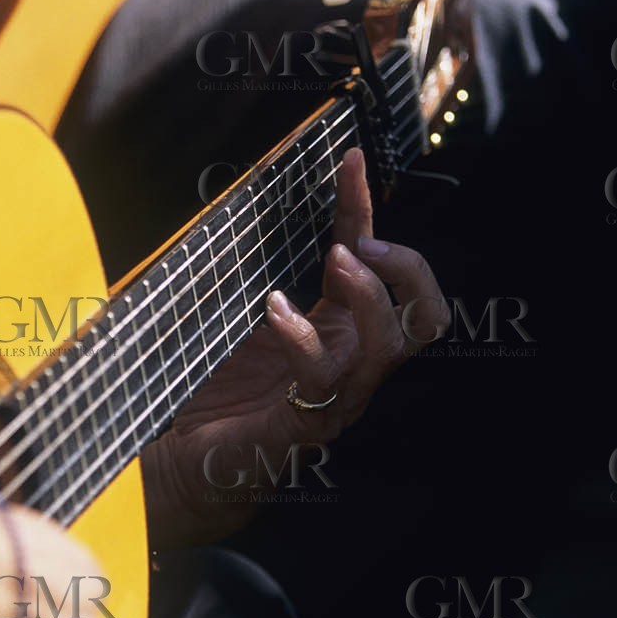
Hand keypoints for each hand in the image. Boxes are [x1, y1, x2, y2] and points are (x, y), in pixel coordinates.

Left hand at [142, 148, 447, 543]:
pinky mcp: (304, 423)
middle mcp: (354, 363)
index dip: (368, 208)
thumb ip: (280, 273)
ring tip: (337, 262)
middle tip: (364, 243)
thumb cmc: (224, 388)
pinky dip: (305, 337)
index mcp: (346, 331)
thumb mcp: (258, 314)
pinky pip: (325, 379)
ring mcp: (336, 396)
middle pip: (426, 316)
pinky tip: (276, 309)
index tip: (348, 157)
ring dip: (369, 296)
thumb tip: (276, 214)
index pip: (382, 265)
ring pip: (389, 345)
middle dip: (409, 271)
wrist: (190, 459)